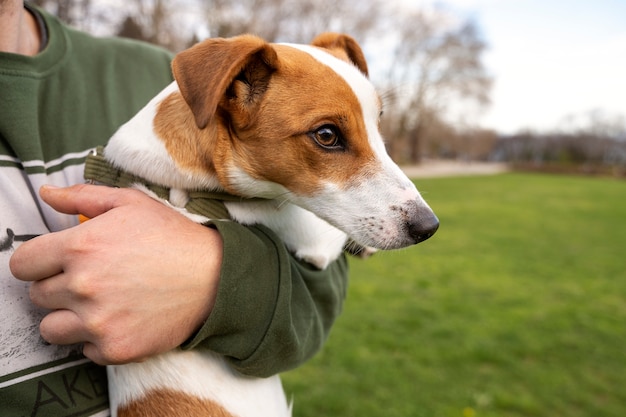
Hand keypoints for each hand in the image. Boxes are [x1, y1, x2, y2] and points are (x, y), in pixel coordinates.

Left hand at [9, 184, 222, 364]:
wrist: (215, 277)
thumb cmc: (173, 237)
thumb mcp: (131, 203)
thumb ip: (84, 197)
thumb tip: (47, 194)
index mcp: (81, 246)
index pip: (22, 264)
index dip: (38, 262)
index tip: (56, 263)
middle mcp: (84, 286)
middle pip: (37, 296)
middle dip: (58, 287)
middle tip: (91, 280)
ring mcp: (99, 322)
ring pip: (51, 328)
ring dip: (69, 318)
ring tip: (100, 304)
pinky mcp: (116, 348)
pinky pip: (84, 350)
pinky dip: (97, 338)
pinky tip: (121, 319)